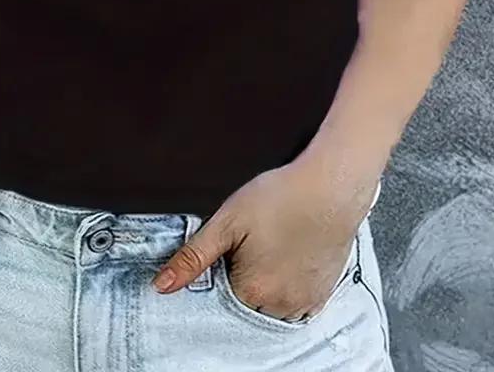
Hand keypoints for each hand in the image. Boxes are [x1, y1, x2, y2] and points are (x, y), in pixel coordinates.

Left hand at [152, 158, 378, 320]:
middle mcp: (280, 305)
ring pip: (271, 306)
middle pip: (245, 303)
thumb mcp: (227, 221)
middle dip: (242, 279)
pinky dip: (288, 287)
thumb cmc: (281, 198)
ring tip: (271, 247)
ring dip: (265, 286)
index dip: (221, 270)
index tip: (230, 250)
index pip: (219, 298)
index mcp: (252, 290)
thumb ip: (194, 256)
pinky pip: (296, 304)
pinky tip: (288, 256)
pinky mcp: (323, 295)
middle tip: (252, 243)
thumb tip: (162, 285)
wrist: (330, 188)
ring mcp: (305, 302)